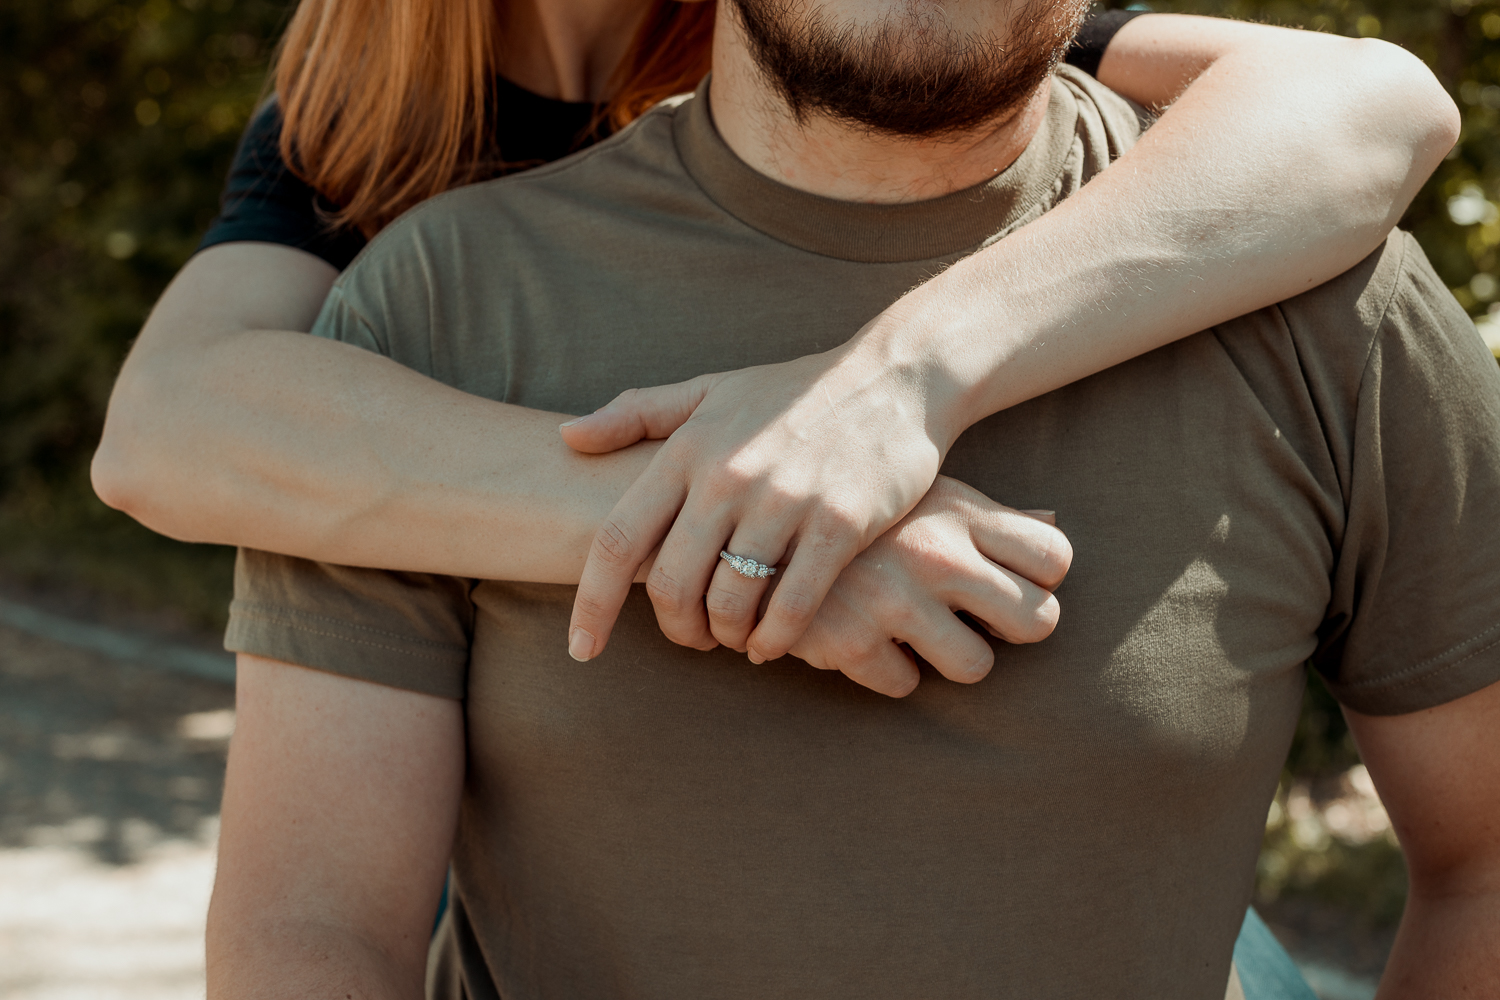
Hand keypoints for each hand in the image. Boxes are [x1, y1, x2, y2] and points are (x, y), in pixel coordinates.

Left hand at [560, 341, 959, 662]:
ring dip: (727, 634)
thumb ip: (635, 414)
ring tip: (735, 636)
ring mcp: (785, 501)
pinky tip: (772, 644)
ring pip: (731, 601)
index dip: (591, 603)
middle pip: (672, 584)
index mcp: (687, 449)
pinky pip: (792, 605)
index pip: (618, 540)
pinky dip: (775, 638)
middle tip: (692, 638)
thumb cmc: (792, 392)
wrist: (893, 377)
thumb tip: (567, 439)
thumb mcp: (709, 391)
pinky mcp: (839, 524)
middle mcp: (728, 476)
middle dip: (675, 629)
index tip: (581, 649)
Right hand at [783, 477, 1069, 696]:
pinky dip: (885, 670)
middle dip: (1011, 628)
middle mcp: (937, 555)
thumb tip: (1055, 520)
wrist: (749, 518)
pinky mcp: (851, 641)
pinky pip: (904, 685)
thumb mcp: (922, 489)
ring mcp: (896, 600)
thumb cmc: (858, 506)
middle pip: (1039, 621)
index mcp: (960, 513)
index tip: (1011, 579)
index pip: (1055, 556)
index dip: (1043, 577)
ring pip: (976, 667)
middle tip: (976, 620)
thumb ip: (988, 513)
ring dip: (950, 657)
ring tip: (918, 633)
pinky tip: (864, 637)